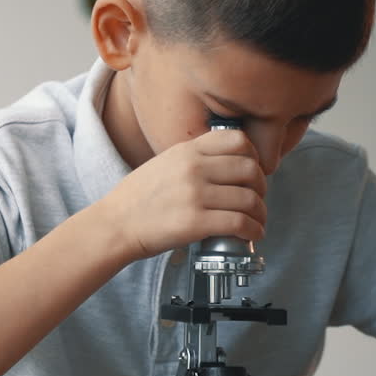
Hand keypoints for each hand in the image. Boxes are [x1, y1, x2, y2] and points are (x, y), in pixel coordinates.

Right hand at [103, 128, 266, 260]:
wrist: (114, 225)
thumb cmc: (136, 199)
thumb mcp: (163, 163)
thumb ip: (194, 159)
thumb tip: (228, 166)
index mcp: (186, 151)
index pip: (238, 141)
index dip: (253, 157)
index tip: (252, 172)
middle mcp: (193, 168)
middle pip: (251, 170)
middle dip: (261, 187)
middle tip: (256, 199)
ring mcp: (195, 195)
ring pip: (250, 199)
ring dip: (260, 213)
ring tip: (256, 221)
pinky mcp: (196, 222)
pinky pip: (240, 223)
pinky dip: (253, 231)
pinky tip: (252, 235)